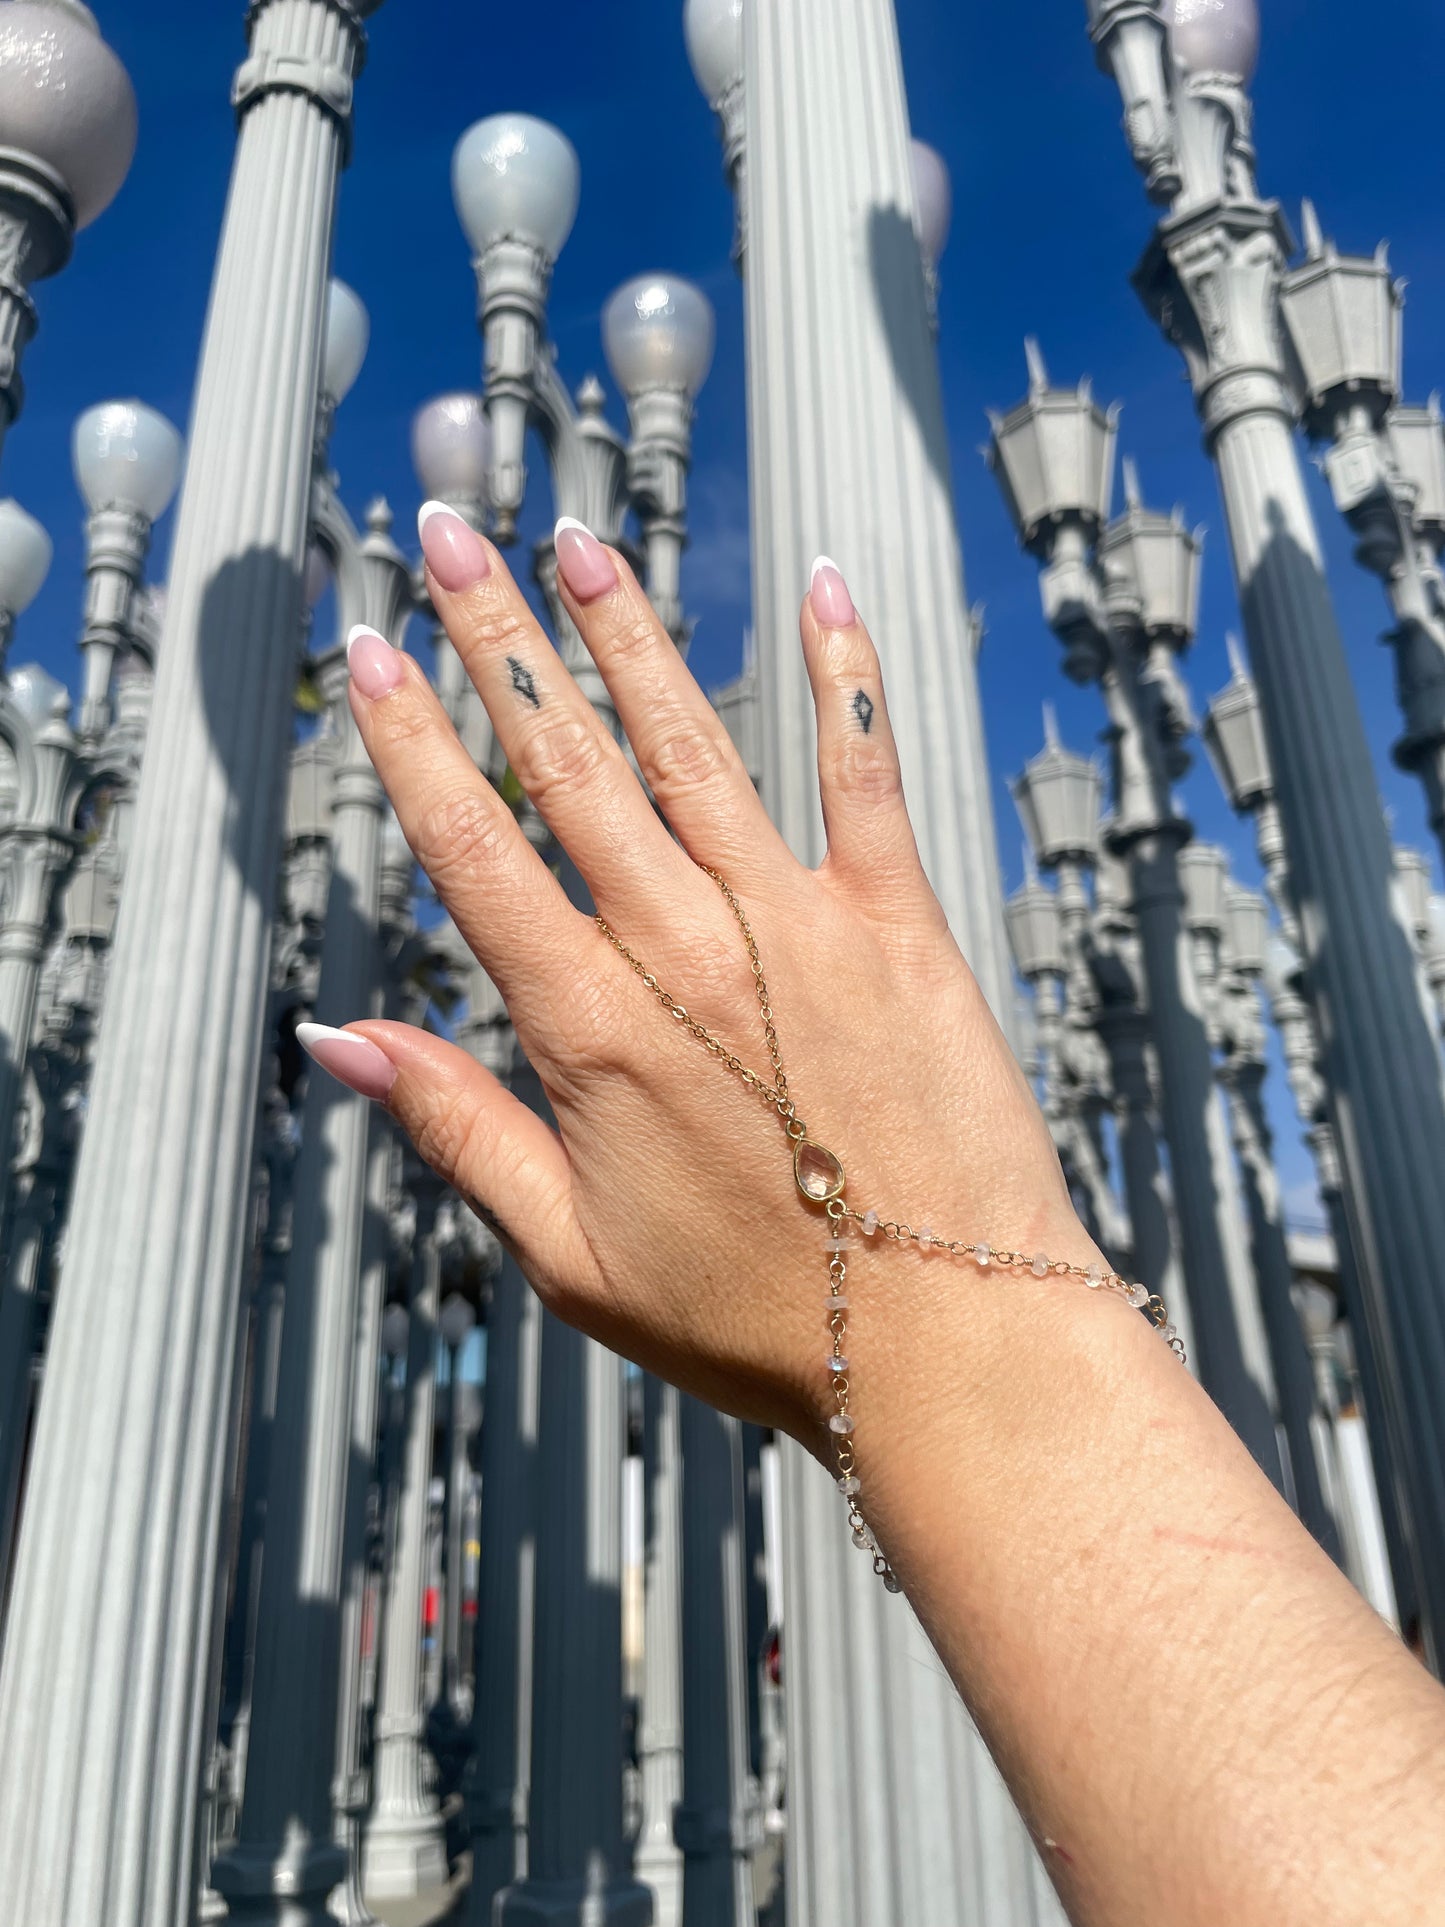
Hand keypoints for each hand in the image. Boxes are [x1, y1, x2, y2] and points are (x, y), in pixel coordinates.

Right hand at [311, 508, 1103, 1452]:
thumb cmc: (756, 1315)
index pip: (472, 851)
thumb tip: (338, 1042)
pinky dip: (845, 676)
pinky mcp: (898, 924)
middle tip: (450, 540)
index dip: (411, 741)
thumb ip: (456, 1127)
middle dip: (499, 641)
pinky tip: (822, 586)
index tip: (373, 652)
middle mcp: (686, 950)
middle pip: (568, 765)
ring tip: (577, 539)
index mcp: (592, 1029)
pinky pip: (864, 774)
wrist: (948, 1343)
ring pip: (692, 745)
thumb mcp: (569, 1251)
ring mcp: (799, 925)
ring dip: (628, 636)